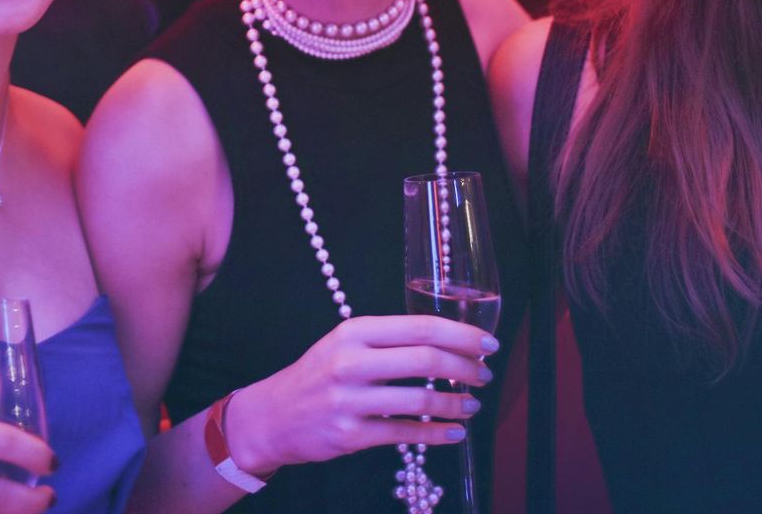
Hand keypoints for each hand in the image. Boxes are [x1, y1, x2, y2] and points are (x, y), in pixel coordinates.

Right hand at [225, 315, 493, 474]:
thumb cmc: (318, 375)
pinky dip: (436, 434)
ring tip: (472, 405)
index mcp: (354, 331)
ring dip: (456, 404)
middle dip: (465, 368)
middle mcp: (350, 361)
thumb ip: (389, 342)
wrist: (272, 416)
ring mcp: (348, 399)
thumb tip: (449, 345)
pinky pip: (404, 434)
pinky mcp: (349, 434)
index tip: (488, 344)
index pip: (420, 327)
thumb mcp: (344, 345)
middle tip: (485, 375)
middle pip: (425, 359)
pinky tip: (454, 434)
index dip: (462, 334)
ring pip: (419, 400)